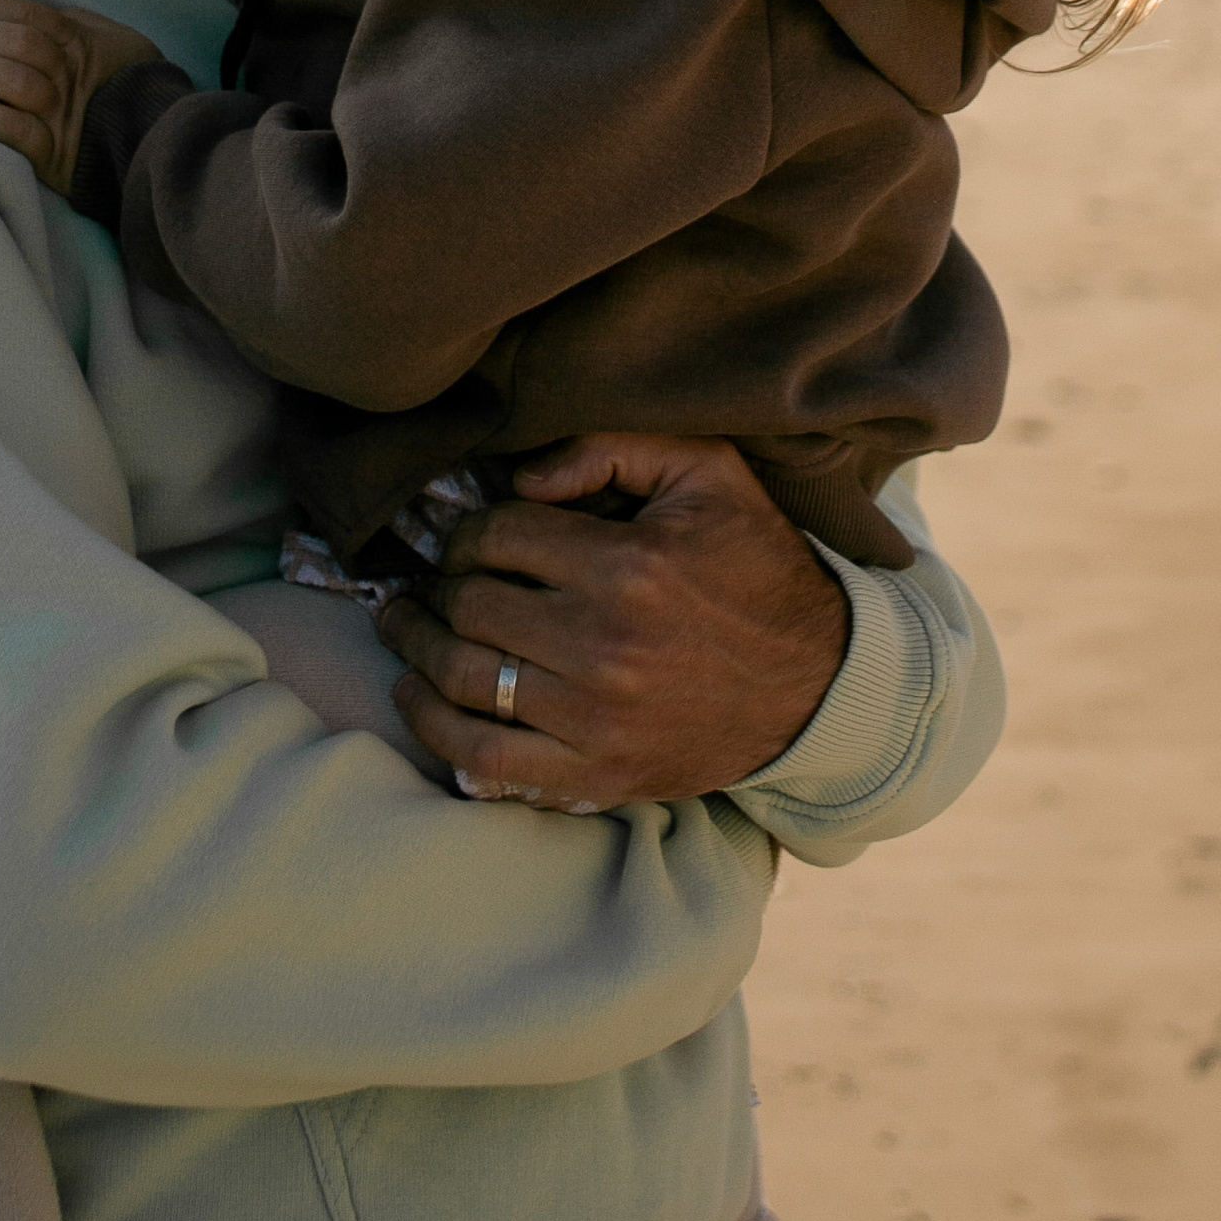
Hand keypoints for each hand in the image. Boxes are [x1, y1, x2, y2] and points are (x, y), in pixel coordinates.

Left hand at [0, 0, 169, 192]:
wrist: (156, 140)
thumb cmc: (126, 83)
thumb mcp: (110, 40)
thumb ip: (72, 23)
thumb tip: (24, 12)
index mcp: (81, 42)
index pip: (28, 16)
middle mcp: (72, 74)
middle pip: (19, 46)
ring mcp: (64, 114)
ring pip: (18, 83)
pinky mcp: (56, 155)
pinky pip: (19, 132)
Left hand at [375, 435, 850, 812]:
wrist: (816, 685)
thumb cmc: (753, 567)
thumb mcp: (706, 473)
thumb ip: (610, 448)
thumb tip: (521, 478)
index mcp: (628, 565)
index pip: (497, 537)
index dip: (465, 530)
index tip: (465, 536)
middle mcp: (604, 645)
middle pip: (469, 606)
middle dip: (436, 586)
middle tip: (429, 579)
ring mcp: (595, 717)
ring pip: (463, 679)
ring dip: (417, 648)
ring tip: (405, 625)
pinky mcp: (596, 772)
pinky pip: (484, 758)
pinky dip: (434, 728)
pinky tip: (418, 695)